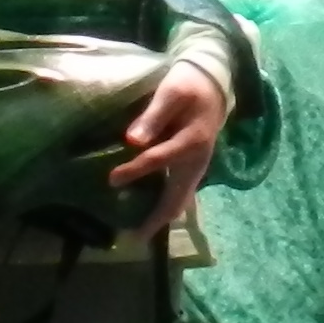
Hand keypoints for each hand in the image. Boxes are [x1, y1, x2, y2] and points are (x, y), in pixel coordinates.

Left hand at [113, 57, 230, 235]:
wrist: (213, 83)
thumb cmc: (189, 86)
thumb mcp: (171, 93)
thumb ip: (153, 117)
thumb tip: (132, 141)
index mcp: (191, 142)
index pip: (158, 160)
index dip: (134, 171)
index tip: (111, 180)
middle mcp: (197, 162)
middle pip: (177, 200)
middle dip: (156, 220)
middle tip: (133, 239)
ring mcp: (197, 167)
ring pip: (180, 201)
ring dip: (160, 217)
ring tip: (138, 233)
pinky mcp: (192, 168)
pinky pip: (180, 194)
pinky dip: (165, 207)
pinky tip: (148, 213)